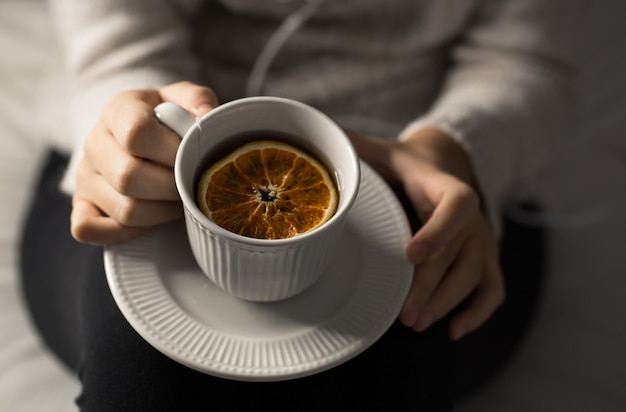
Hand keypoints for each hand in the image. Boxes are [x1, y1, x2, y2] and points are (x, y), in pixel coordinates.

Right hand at [71, 81, 217, 244]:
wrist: (137, 132)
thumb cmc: (166, 119)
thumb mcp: (182, 100)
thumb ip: (197, 100)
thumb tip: (207, 114)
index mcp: (118, 110)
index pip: (137, 132)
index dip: (172, 152)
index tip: (193, 157)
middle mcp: (94, 143)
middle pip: (129, 177)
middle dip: (171, 188)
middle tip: (191, 186)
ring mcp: (84, 176)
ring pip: (123, 210)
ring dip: (161, 213)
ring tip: (178, 201)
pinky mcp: (81, 205)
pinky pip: (88, 229)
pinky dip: (123, 233)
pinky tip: (148, 221)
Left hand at [347, 128, 504, 339]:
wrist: (445, 162)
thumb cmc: (407, 163)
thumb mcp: (383, 150)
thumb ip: (355, 147)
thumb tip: (321, 137)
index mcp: (446, 186)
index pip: (458, 206)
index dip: (439, 231)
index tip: (411, 254)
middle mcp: (472, 216)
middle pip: (458, 254)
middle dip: (431, 286)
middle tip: (405, 314)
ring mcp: (481, 239)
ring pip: (474, 276)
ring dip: (447, 303)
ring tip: (417, 322)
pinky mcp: (484, 256)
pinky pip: (492, 288)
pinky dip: (478, 312)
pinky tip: (453, 331)